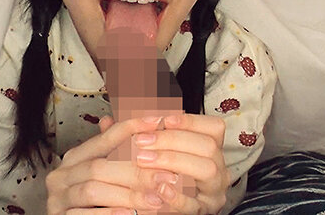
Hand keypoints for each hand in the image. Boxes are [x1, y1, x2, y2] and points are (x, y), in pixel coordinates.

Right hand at [45, 116, 180, 214]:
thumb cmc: (91, 201)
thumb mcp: (102, 174)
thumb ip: (113, 152)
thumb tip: (127, 122)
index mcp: (74, 158)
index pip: (102, 138)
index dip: (129, 129)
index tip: (155, 122)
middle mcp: (62, 175)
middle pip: (99, 167)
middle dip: (135, 172)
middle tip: (166, 177)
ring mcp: (59, 197)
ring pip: (92, 190)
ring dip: (127, 195)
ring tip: (155, 200)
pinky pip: (84, 214)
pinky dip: (109, 214)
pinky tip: (130, 214)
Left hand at [103, 114, 230, 213]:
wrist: (163, 207)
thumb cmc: (159, 178)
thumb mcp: (151, 154)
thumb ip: (132, 137)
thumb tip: (106, 121)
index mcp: (209, 150)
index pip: (213, 128)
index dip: (190, 120)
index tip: (163, 119)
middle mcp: (217, 169)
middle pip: (208, 145)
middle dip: (173, 139)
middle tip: (141, 141)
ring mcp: (213, 191)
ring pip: (206, 169)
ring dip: (173, 161)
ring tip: (144, 160)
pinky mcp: (204, 212)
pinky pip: (195, 204)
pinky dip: (176, 195)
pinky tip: (158, 188)